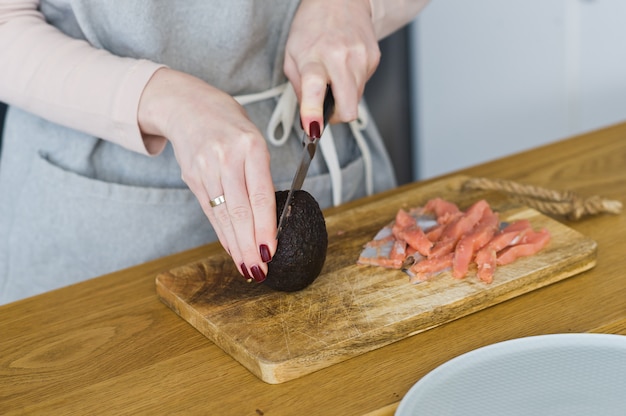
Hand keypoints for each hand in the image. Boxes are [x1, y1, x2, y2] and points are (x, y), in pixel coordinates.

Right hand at [138, 68, 275, 282]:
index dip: (264, 227)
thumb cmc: (231, 125)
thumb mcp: (254, 140)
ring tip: (247, 268)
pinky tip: (232, 249)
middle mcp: (226, 157)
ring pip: (223, 215)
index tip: (270, 251)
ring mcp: (205, 168)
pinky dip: (223, 233)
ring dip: (236, 246)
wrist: (188, 106)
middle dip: (250, 245)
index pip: (260, 195)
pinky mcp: (191, 177)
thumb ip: (260, 176)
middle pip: (239, 211)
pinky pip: (210, 211)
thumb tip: (270, 220)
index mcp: (250, 146)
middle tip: (259, 270)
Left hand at [284, 0, 379, 135]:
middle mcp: (341, 58)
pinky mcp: (374, 59)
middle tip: (326, 110)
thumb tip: (309, 118)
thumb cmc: (312, 27)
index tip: (313, 129)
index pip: (314, 88)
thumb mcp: (291, 56)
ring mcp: (361, 58)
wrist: (340, 0)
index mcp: (314, 57)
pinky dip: (352, 83)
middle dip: (338, 117)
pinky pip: (363, 86)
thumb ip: (298, 89)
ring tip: (334, 78)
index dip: (313, 112)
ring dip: (344, 98)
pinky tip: (345, 67)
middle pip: (348, 107)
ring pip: (356, 100)